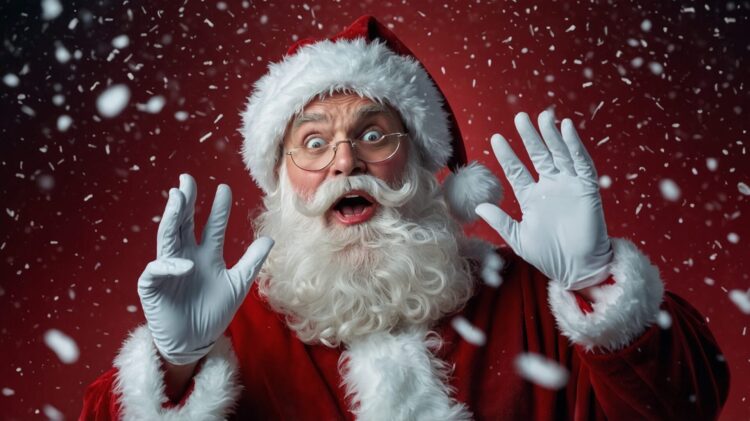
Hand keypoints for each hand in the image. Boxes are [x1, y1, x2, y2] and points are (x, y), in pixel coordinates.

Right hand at [138, 174, 273, 364]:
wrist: (193, 342)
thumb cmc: (212, 313)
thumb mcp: (238, 285)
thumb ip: (252, 262)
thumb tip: (270, 238)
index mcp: (205, 255)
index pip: (212, 226)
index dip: (218, 209)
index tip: (224, 188)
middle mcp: (186, 257)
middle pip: (184, 223)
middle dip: (185, 202)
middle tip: (187, 180)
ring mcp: (168, 269)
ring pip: (167, 238)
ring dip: (171, 218)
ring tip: (176, 198)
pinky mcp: (153, 287)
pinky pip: (156, 271)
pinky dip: (169, 266)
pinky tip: (183, 264)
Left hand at [476, 111, 612, 289]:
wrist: (578, 268)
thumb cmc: (548, 256)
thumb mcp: (519, 238)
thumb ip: (500, 221)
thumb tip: (478, 207)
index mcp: (531, 197)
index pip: (517, 171)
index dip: (507, 155)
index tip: (495, 138)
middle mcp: (549, 187)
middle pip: (538, 155)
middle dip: (529, 137)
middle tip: (520, 117)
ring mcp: (568, 186)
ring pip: (559, 154)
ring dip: (551, 135)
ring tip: (543, 116)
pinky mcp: (587, 188)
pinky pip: (581, 163)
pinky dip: (574, 146)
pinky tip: (566, 129)